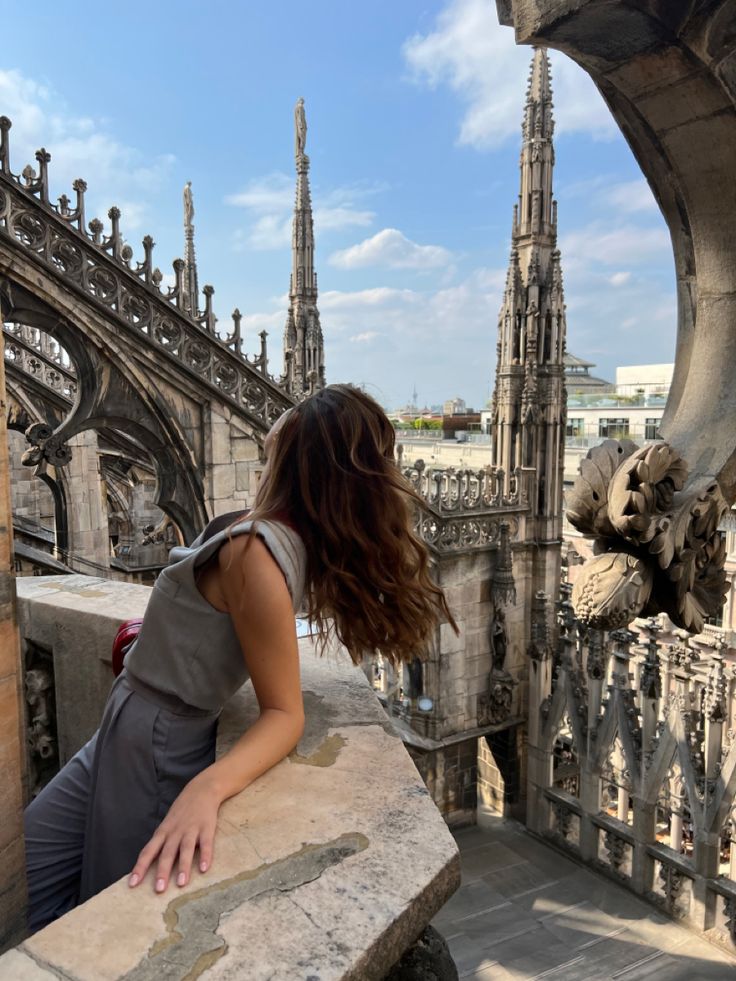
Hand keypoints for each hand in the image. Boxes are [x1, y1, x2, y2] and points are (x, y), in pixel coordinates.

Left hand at [127, 770, 220, 892]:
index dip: (140, 867)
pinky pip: (206, 844)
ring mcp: (191, 829)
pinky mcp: (207, 827)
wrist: (202, 790)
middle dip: (162, 872)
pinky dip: (205, 856)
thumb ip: (161, 842)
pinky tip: (204, 869)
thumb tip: (150, 866)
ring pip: (186, 849)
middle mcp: (175, 831)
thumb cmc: (182, 811)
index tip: (132, 884)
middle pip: (167, 853)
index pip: (148, 851)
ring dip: (183, 866)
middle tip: (159, 890)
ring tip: (182, 884)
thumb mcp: (167, 824)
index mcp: (163, 832)